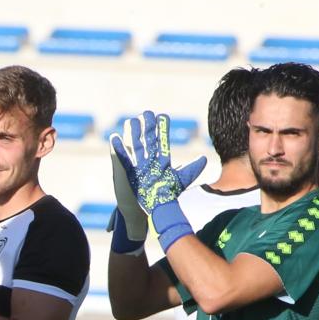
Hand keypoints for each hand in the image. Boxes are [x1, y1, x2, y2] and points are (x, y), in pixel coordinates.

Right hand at [111, 112, 197, 250]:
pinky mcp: (131, 174)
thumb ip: (192, 168)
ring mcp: (139, 166)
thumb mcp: (183, 179)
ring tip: (131, 120)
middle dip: (147, 127)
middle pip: (148, 140)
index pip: (161, 140)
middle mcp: (150, 161)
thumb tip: (203, 158)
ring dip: (133, 134)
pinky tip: (115, 138)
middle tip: (146, 113)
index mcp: (161, 160)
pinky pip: (124, 160)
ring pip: (136, 146)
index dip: (161, 128)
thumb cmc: (170, 193)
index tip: (162, 116)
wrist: (159, 207)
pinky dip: (120, 150)